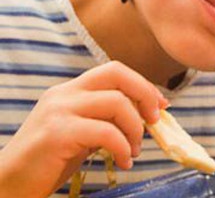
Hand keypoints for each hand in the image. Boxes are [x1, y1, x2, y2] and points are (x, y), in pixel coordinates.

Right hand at [0, 62, 167, 196]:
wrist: (10, 183)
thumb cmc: (49, 161)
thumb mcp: (82, 132)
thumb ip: (107, 118)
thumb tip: (147, 114)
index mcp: (70, 90)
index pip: (114, 71)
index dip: (143, 85)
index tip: (160, 106)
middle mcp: (63, 94)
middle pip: (117, 73)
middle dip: (145, 94)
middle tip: (154, 121)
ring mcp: (58, 111)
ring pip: (117, 103)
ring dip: (135, 130)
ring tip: (133, 152)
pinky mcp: (58, 133)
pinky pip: (106, 132)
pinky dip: (123, 147)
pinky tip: (123, 162)